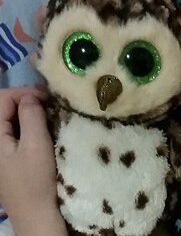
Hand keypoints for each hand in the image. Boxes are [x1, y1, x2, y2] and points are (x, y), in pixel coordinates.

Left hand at [0, 87, 66, 235]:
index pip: (2, 99)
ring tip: (50, 115)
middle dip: (27, 100)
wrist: (35, 212)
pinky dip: (28, 124)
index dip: (25, 92)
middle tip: (52, 104)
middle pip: (3, 107)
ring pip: (9, 118)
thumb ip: (31, 116)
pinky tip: (43, 128)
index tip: (50, 98)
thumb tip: (32, 97)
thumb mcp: (36, 144)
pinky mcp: (6, 155)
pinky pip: (13, 130)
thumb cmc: (35, 179)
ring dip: (28, 112)